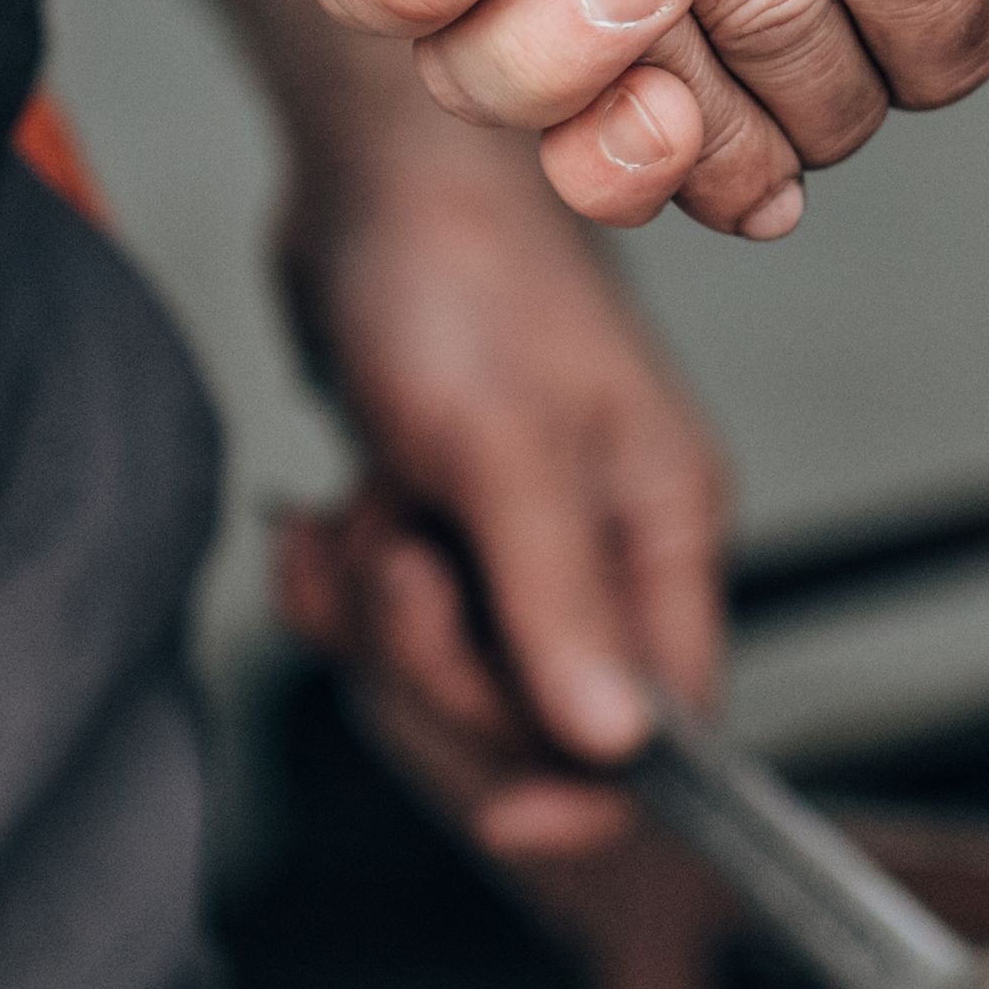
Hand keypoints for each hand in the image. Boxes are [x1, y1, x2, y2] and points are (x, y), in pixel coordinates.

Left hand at [264, 115, 732, 859]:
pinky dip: (333, 583)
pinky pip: (377, 621)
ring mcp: (513, 536)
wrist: (363, 168)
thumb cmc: (457, 274)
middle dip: (436, 664)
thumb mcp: (504, 450)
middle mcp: (601, 546)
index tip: (502, 819)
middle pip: (528, 718)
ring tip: (362, 513)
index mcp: (663, 532)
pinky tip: (321, 515)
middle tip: (400, 558)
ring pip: (437, 673)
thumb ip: (559, 607)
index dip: (587, 790)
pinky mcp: (436, 518)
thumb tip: (619, 754)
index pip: (666, 726)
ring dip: (371, 616)